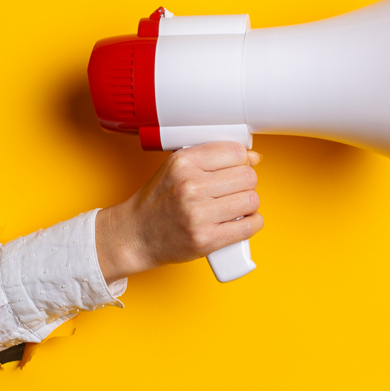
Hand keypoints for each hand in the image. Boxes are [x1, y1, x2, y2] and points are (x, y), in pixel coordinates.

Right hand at [96, 142, 262, 282]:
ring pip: (252, 200)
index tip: (239, 168)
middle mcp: (190, 186)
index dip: (243, 160)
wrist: (136, 235)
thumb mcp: (176, 169)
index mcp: (183, 163)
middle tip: (235, 190)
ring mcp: (198, 214)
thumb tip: (253, 158)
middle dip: (247, 183)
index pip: (235, 151)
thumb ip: (212, 159)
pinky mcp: (206, 239)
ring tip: (235, 206)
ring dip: (249, 204)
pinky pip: (250, 225)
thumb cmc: (157, 202)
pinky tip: (240, 221)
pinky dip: (252, 223)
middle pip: (248, 176)